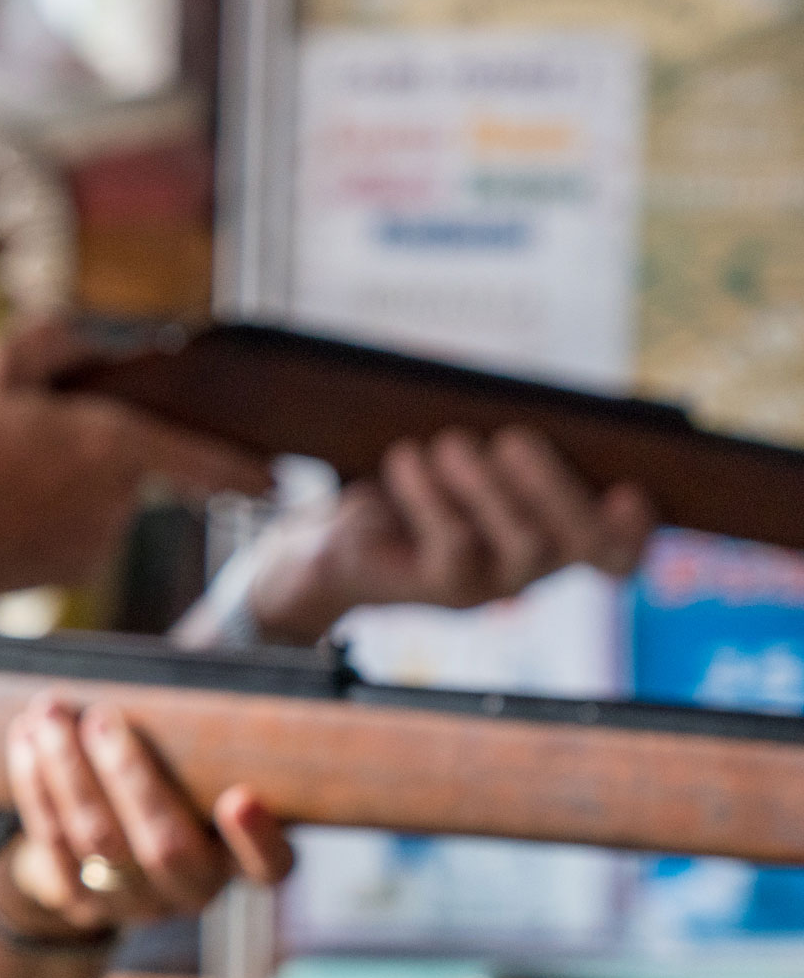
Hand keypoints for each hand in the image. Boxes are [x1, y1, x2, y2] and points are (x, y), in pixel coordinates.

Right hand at [0, 324, 271, 641]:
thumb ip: (52, 339)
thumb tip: (87, 345)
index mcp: (116, 444)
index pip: (202, 458)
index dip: (244, 468)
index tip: (281, 479)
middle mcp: (122, 500)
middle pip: (128, 465)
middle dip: (90, 451)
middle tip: (20, 441)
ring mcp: (100, 542)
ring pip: (99, 501)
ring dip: (65, 487)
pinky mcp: (73, 574)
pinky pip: (76, 535)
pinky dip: (48, 522)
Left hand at [0, 695, 292, 941]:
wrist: (100, 852)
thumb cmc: (168, 783)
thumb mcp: (200, 766)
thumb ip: (209, 733)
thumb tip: (202, 657)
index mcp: (238, 860)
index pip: (270, 866)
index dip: (258, 838)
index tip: (241, 796)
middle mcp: (192, 890)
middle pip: (164, 846)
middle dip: (129, 777)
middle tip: (102, 719)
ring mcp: (132, 904)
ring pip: (97, 840)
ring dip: (68, 770)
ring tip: (49, 712)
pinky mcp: (77, 900)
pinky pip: (51, 843)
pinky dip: (35, 786)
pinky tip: (25, 739)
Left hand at [241, 428, 655, 643]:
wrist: (340, 541)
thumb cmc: (415, 485)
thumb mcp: (460, 455)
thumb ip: (497, 434)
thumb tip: (497, 390)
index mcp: (555, 532)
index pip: (619, 549)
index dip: (636, 528)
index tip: (628, 491)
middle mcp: (535, 566)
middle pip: (582, 543)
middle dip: (557, 487)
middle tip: (516, 438)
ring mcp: (491, 583)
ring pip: (523, 543)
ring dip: (487, 486)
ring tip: (452, 442)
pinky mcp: (440, 587)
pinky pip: (452, 542)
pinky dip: (430, 493)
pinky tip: (408, 458)